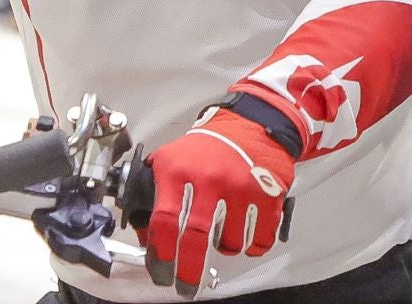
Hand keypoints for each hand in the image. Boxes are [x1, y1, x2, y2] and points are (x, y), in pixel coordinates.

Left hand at [142, 106, 294, 292]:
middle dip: (188, 270)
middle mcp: (209, 178)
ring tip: (222, 238)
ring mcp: (240, 186)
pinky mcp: (267, 193)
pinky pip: (260, 237)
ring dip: (224, 248)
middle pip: (196, 238)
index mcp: (179, 170)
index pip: (165, 220)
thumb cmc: (207, 147)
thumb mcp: (171, 159)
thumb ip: (155, 194)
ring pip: (229, 242)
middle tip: (185, 286)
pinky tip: (247, 239)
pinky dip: (253, 246)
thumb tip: (144, 236)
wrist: (250, 125)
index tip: (160, 270)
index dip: (161, 253)